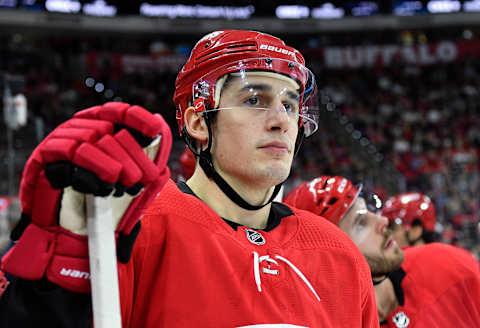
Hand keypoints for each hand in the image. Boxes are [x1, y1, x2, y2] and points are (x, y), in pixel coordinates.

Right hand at [1, 102, 171, 291]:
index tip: (155, 130)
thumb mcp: (135, 180)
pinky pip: (69, 155)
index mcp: (100, 129)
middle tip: (141, 179)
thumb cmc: (106, 205)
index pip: (118, 112)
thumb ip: (148, 155)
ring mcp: (60, 142)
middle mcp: (79, 129)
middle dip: (131, 155)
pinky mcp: (43, 158)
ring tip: (124, 186)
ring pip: (90, 139)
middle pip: (108, 127)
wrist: (74, 236)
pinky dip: (91, 172)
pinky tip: (102, 189)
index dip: (137, 118)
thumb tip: (158, 123)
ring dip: (113, 165)